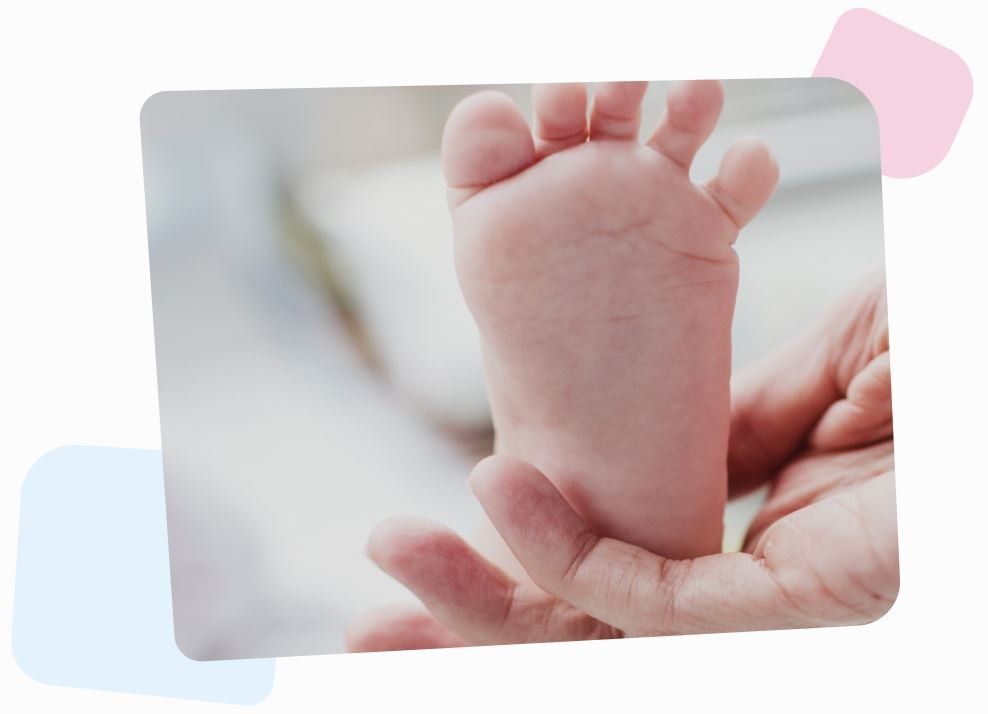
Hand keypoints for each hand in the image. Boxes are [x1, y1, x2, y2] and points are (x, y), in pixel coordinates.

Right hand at [347, 279, 897, 650]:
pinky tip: (495, 500)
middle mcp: (746, 591)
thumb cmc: (933, 378)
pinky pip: (655, 604)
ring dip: (477, 616)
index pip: (604, 569)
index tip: (445, 522)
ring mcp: (766, 611)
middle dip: (464, 635)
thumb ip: (720, 425)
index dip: (515, 562)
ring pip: (593, 643)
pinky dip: (565, 561)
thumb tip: (632, 447)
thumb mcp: (817, 379)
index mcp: (751, 537)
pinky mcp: (793, 615)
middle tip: (363, 637)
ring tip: (387, 576)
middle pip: (578, 634)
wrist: (981, 377)